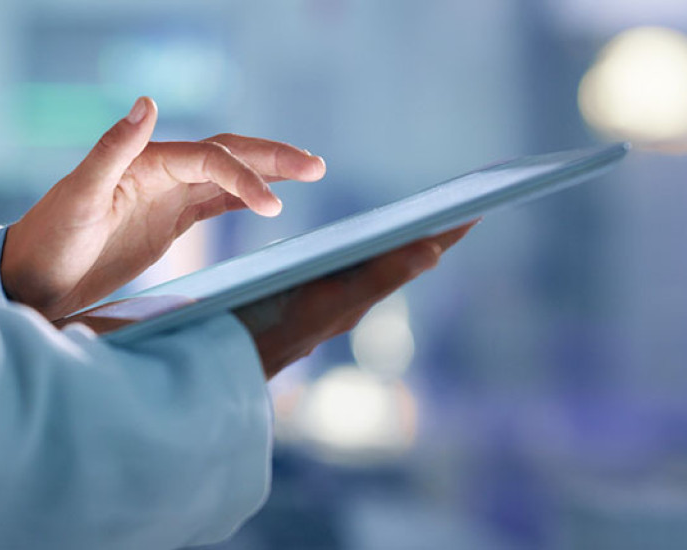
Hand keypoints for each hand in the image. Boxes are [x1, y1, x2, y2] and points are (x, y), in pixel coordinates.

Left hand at [1, 97, 325, 319]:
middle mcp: (160, 172)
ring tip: (308, 172)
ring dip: (266, 174)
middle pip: (228, 155)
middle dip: (273, 158)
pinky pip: (215, 202)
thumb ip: (112, 150)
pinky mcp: (169, 222)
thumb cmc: (49, 241)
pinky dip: (245, 197)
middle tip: (317, 165)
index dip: (244, 177)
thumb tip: (147, 101)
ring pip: (227, 176)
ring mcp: (167, 196)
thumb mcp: (78, 198)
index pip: (209, 159)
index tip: (273, 207)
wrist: (33, 279)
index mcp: (144, 163)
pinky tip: (268, 200)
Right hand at [235, 223, 475, 379]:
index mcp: (370, 290)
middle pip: (405, 255)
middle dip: (436, 230)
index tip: (482, 203)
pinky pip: (351, 266)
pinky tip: (364, 242)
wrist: (235, 354)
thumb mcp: (332, 301)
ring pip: (380, 262)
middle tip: (464, 203)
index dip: (451, 230)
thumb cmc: (281, 329)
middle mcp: (358, 294)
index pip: (421, 253)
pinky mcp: (313, 296)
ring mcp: (335, 296)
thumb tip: (434, 252)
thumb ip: (379, 278)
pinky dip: (368, 247)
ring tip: (427, 218)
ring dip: (405, 237)